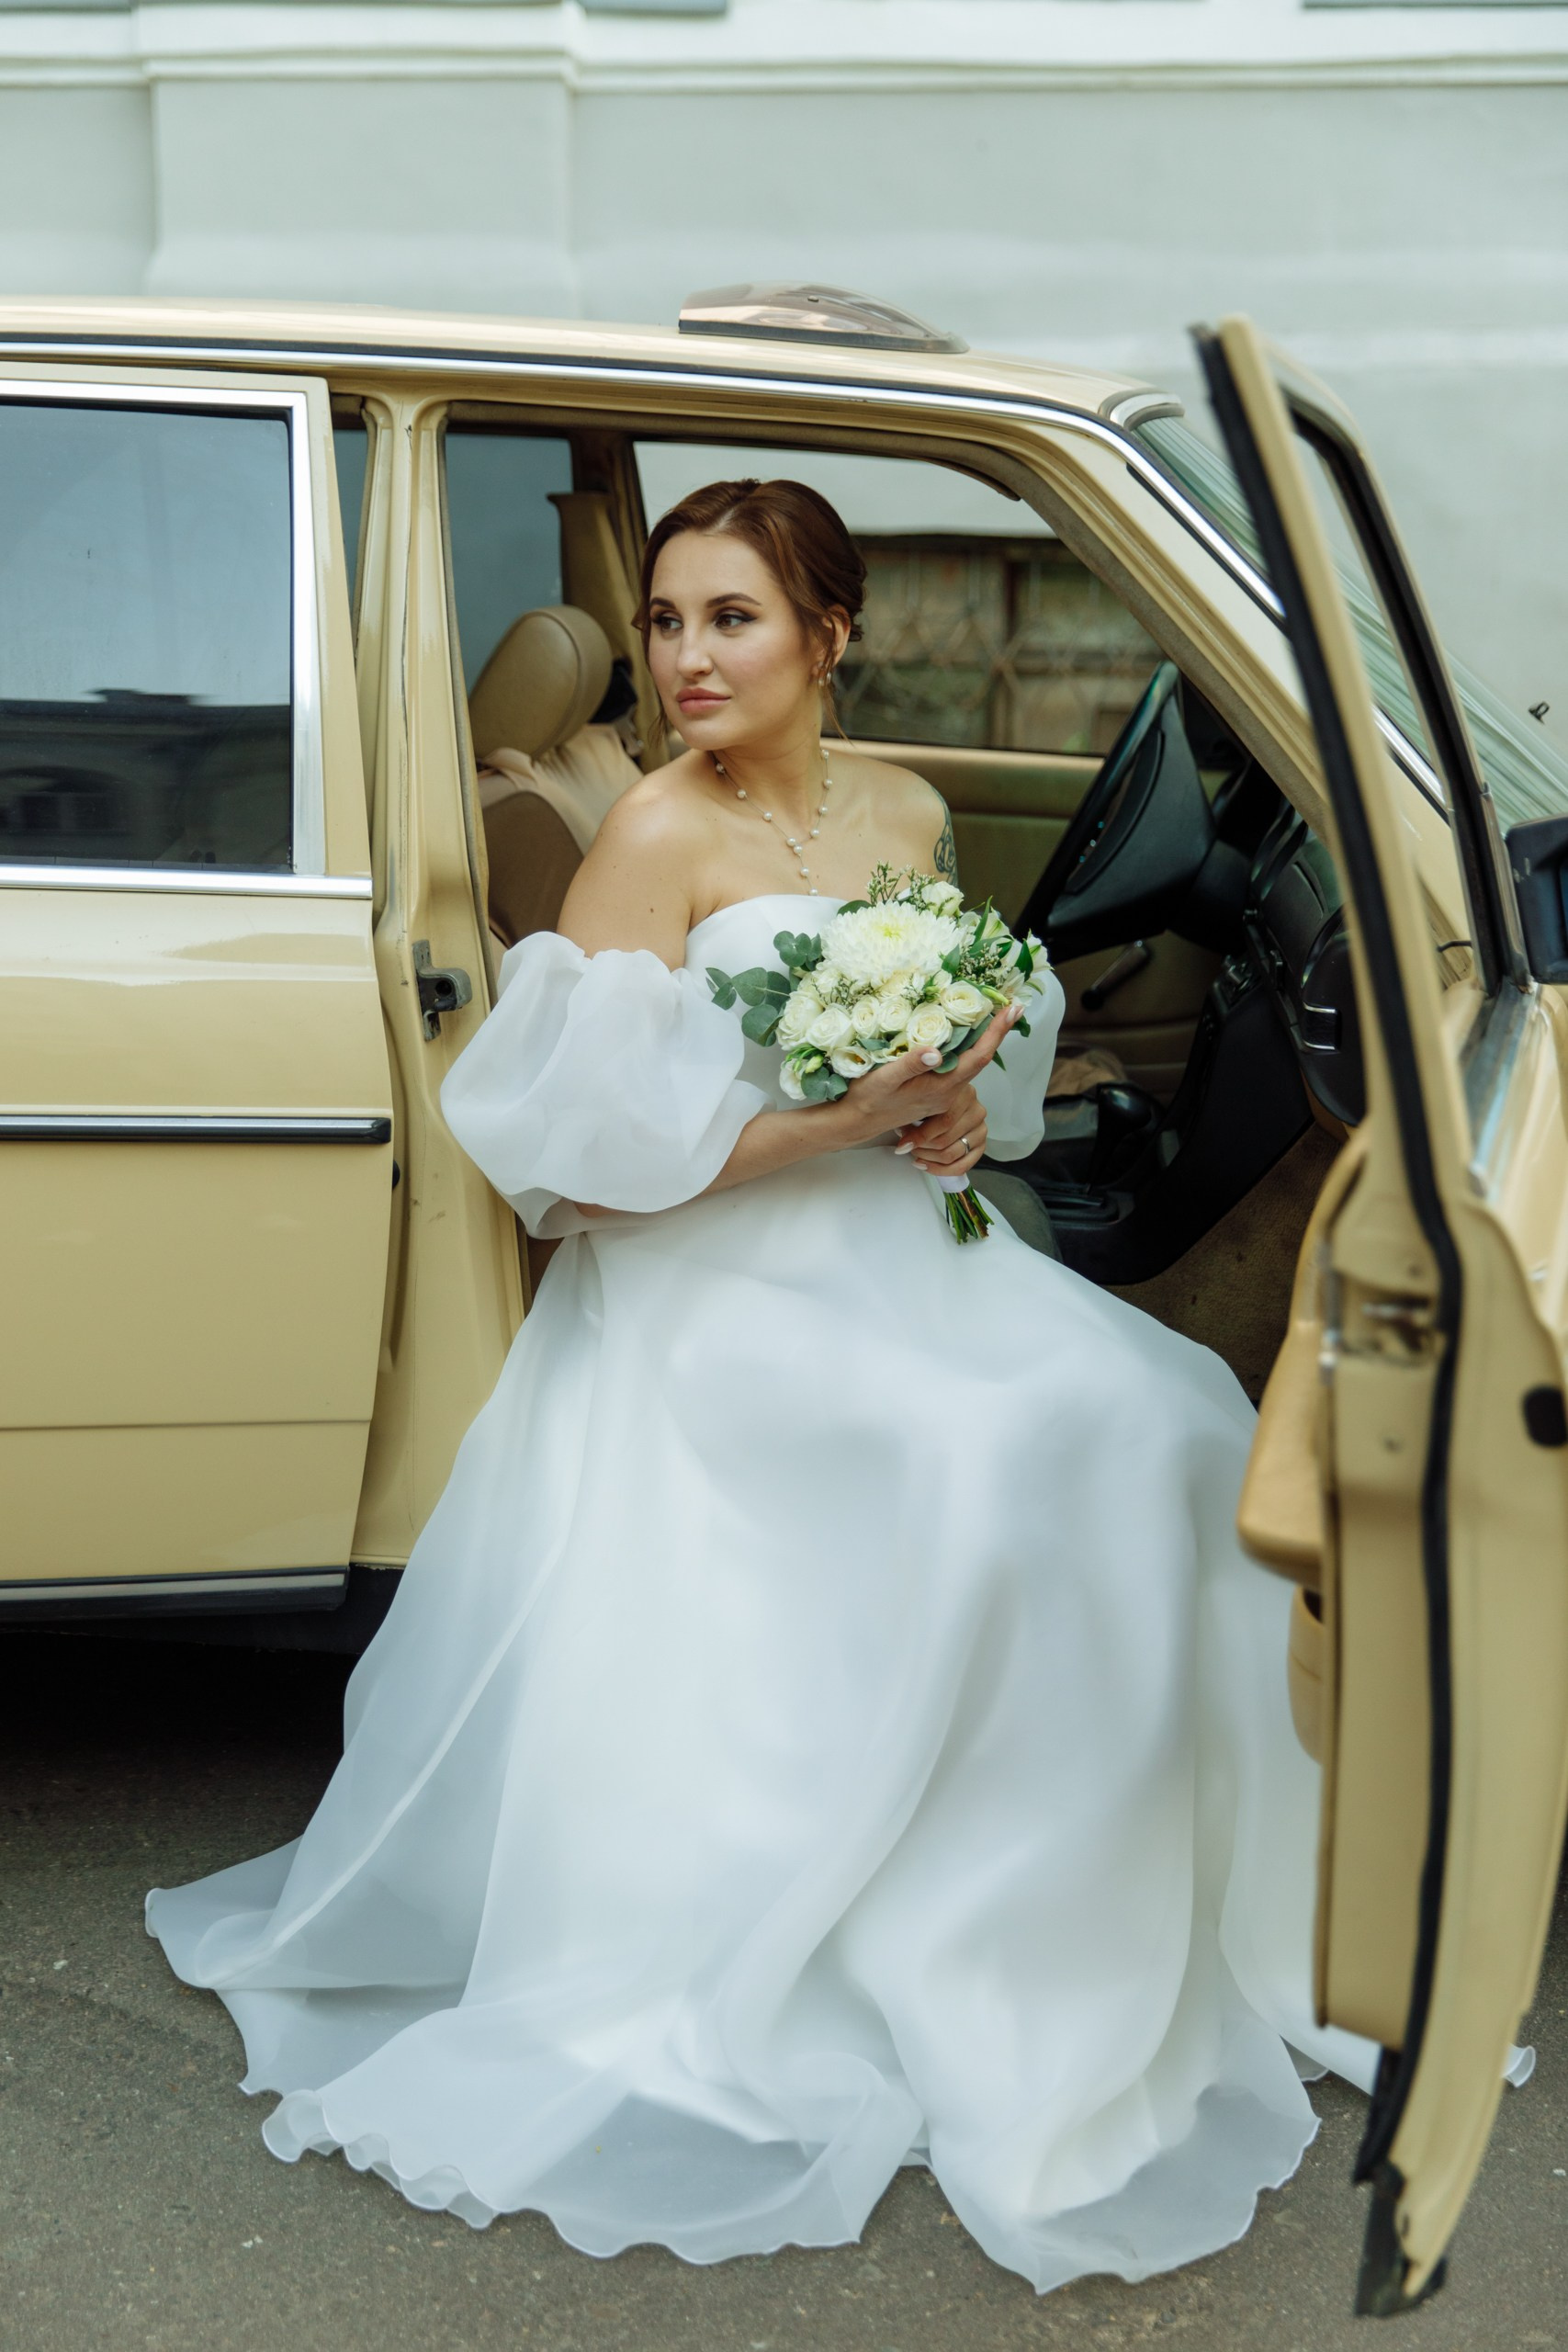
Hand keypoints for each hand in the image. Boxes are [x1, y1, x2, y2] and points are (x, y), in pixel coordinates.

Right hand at [831, 1002, 1017, 1149]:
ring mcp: (942, 1094)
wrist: (855, 1123)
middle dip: (997, 1032)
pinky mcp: (934, 1092)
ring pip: (970, 1063)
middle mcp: (948, 1092)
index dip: (997, 1032)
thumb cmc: (867, 1100)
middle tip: (1012, 1005)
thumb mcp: (884, 1079)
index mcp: (942, 1087)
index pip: (978, 1056)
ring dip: (983, 1040)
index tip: (1013, 1009)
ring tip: (992, 1014)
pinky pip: (958, 1068)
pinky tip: (963, 1035)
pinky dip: (966, 1048)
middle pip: (981, 1058)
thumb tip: (936, 1051)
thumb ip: (910, 1065)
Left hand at [893, 1081, 986, 1176]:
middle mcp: (977, 1112)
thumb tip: (902, 1132)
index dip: (920, 1135)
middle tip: (906, 1146)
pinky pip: (961, 1167)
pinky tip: (925, 1164)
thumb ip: (918, 1108)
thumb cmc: (935, 1100)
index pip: (944, 1121)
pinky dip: (939, 1170)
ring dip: (928, 1158)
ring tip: (915, 1153)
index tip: (903, 1142)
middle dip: (921, 1147)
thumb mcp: (927, 1097)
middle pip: (946, 1140)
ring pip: (951, 1154)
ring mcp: (981, 1130)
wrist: (951, 1103)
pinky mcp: (981, 1147)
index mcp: (966, 1094)